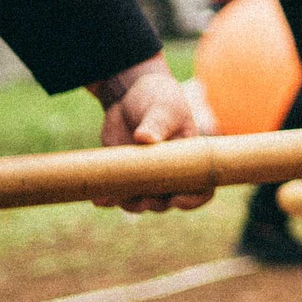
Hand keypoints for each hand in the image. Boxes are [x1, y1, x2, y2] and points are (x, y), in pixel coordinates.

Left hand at [88, 56, 211, 211]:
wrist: (130, 97)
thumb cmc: (159, 99)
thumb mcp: (163, 108)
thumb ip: (157, 124)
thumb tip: (144, 138)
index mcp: (190, 159)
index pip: (202, 189)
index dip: (193, 200)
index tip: (177, 199)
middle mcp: (171, 173)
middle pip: (168, 201)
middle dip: (154, 204)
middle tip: (141, 198)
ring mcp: (147, 176)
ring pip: (142, 203)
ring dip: (129, 204)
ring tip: (114, 197)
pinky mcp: (124, 174)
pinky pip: (119, 194)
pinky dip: (109, 198)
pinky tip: (99, 198)